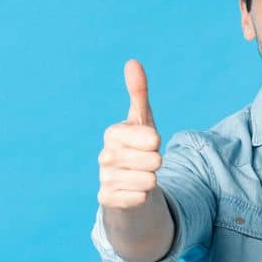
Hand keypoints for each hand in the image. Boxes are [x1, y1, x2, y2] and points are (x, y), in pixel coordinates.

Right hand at [98, 59, 161, 208]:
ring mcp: (104, 178)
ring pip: (149, 181)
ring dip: (152, 181)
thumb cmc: (138, 149)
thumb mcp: (143, 121)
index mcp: (113, 134)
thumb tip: (132, 62)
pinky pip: (139, 198)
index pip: (151, 139)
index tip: (149, 144)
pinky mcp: (107, 200)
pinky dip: (143, 197)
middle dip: (157, 163)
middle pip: (154, 161)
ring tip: (141, 177)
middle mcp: (104, 155)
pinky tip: (134, 192)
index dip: (156, 143)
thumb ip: (139, 93)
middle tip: (146, 163)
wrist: (129, 186)